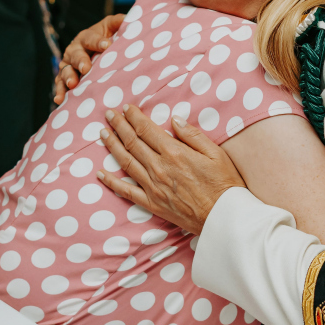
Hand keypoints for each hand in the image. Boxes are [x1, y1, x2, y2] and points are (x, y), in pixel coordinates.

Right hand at [53, 14, 126, 102]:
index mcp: (86, 37)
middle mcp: (74, 50)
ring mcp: (68, 65)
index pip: (91, 38)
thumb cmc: (105, 38)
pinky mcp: (65, 79)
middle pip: (75, 55)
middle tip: (86, 68)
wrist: (95, 50)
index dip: (98, 42)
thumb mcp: (110, 27)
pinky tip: (59, 99)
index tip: (107, 45)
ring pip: (65, 71)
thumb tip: (127, 18)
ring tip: (72, 84)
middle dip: (81, 61)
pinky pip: (60, 85)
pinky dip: (59, 92)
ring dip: (68, 77)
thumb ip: (118, 22)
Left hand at [97, 104, 242, 233]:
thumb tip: (174, 120)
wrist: (223, 217)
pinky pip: (126, 191)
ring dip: (112, 146)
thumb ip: (193, 135)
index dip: (134, 117)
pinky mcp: (152, 203)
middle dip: (119, 126)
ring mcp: (153, 186)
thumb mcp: (216, 153)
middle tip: (109, 114)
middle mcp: (159, 168)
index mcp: (174, 153)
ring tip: (103, 134)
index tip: (126, 108)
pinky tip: (100, 174)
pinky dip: (111, 182)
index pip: (147, 130)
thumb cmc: (224, 184)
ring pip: (126, 162)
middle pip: (133, 142)